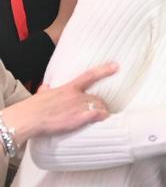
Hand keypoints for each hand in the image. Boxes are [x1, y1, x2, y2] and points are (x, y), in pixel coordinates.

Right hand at [0, 62, 115, 142]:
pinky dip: (102, 116)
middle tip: (100, 110)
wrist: (28, 118)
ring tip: (100, 118)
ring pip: (98, 106)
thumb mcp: (41, 95)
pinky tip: (103, 119)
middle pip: (96, 97)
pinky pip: (97, 115)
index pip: (89, 76)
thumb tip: (45, 87)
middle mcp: (76, 95)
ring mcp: (78, 106)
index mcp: (67, 88)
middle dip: (99, 104)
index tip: (116, 66)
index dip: (104, 70)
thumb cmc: (32, 108)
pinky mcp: (79, 118)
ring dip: (101, 112)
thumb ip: (46, 91)